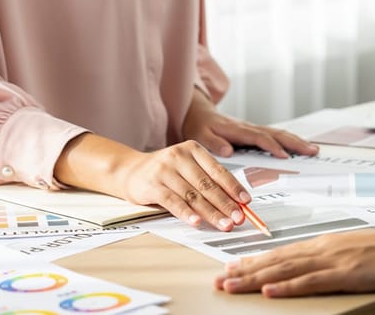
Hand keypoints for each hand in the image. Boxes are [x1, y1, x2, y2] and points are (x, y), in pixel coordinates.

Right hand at [56, 134, 251, 231]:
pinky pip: (173, 201)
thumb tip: (235, 202)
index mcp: (193, 149)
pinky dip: (186, 213)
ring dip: (211, 212)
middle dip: (226, 204)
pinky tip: (197, 222)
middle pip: (207, 185)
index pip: (218, 170)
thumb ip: (208, 181)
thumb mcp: (187, 168)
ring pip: (193, 195)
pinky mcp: (152, 186)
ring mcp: (164, 171)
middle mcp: (179, 157)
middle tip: (239, 218)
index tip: (246, 202)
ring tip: (224, 224)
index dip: (234, 187)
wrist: (129, 170)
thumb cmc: (164, 172)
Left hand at [183, 88, 317, 157]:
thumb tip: (228, 151)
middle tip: (312, 151)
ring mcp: (254, 129)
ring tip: (313, 149)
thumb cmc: (200, 126)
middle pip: (276, 134)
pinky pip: (277, 136)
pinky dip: (291, 141)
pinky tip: (301, 147)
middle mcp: (249, 128)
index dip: (272, 146)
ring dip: (297, 141)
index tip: (284, 156)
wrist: (199, 112)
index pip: (258, 138)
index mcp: (237, 130)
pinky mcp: (256, 132)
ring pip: (280, 133)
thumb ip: (214, 143)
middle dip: (295, 142)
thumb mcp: (200, 135)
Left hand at [214, 229, 374, 296]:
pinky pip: (311, 281)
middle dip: (245, 270)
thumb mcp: (361, 251)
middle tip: (218, 279)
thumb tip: (322, 267)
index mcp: (328, 243)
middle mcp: (325, 248)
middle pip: (277, 260)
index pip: (284, 253)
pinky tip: (269, 290)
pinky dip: (287, 286)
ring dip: (255, 278)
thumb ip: (338, 258)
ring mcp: (335, 260)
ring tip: (231, 285)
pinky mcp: (347, 274)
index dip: (256, 261)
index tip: (233, 267)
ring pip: (286, 270)